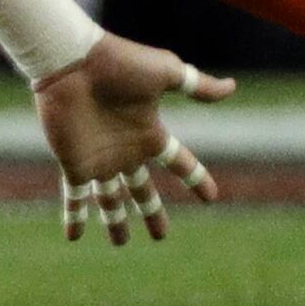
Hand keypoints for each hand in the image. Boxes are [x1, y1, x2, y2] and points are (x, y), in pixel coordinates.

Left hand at [35, 32, 235, 243]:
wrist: (72, 62)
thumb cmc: (118, 63)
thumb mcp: (166, 73)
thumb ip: (198, 85)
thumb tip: (232, 87)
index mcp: (149, 132)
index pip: (180, 162)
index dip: (196, 179)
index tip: (211, 198)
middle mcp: (126, 150)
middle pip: (143, 190)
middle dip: (152, 212)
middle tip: (161, 237)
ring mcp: (100, 159)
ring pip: (111, 199)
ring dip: (115, 221)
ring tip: (120, 243)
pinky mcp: (75, 163)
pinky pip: (75, 197)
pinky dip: (75, 216)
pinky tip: (74, 237)